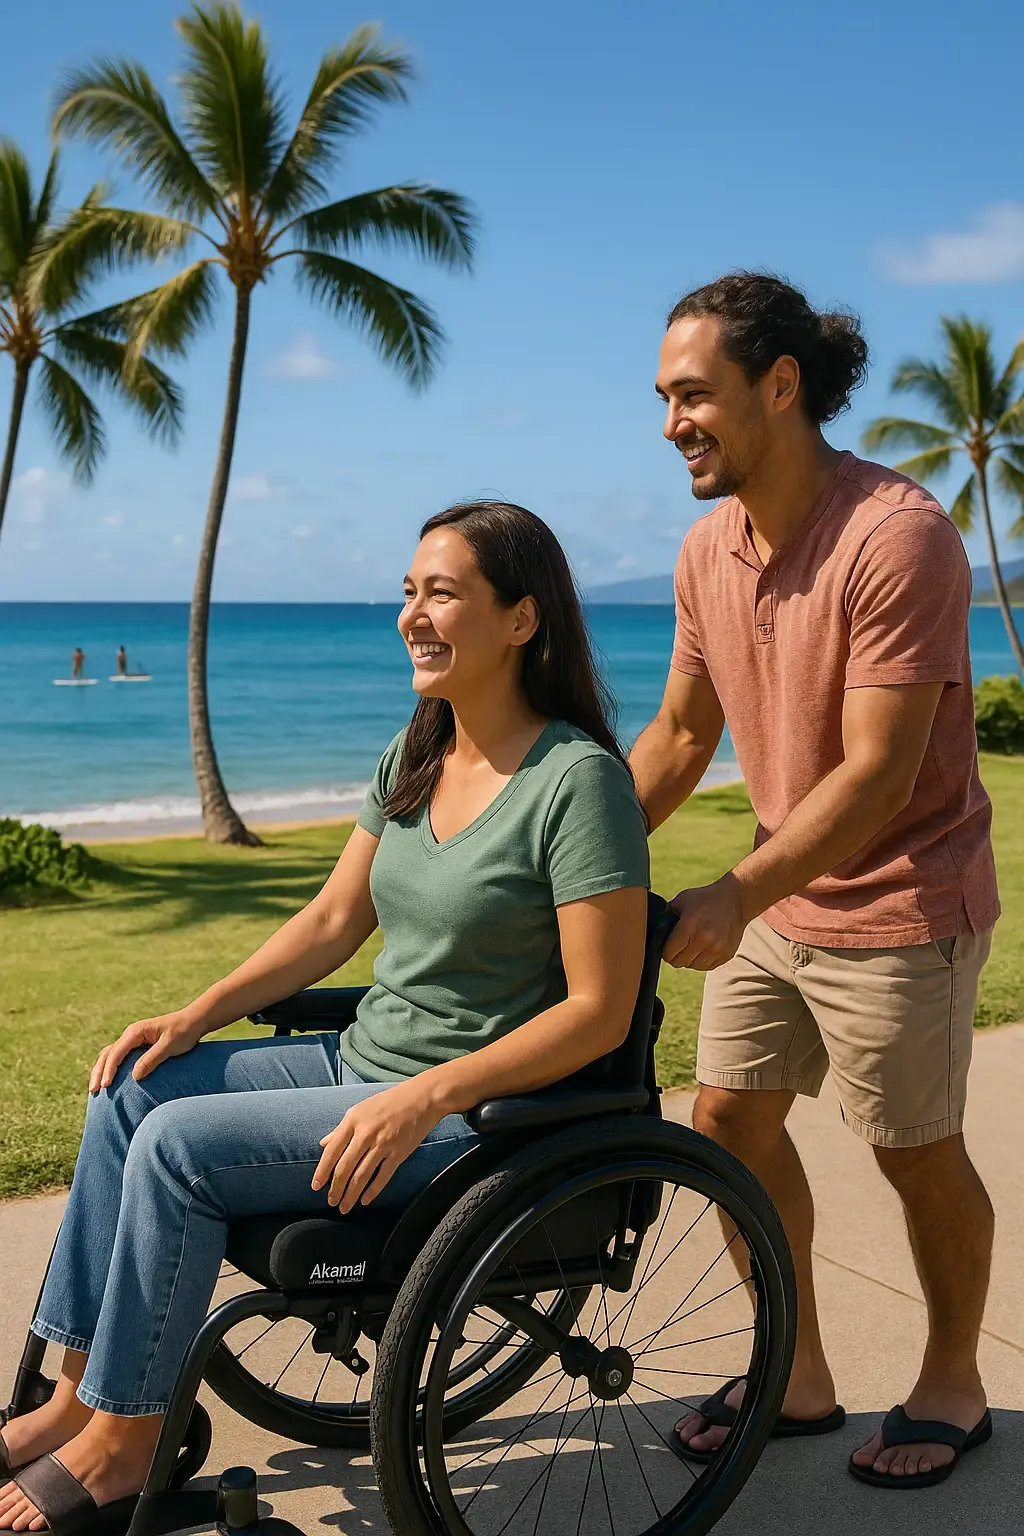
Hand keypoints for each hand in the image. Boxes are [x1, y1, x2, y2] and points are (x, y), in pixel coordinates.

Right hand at [89, 1010, 204, 1091]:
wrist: (194, 1021)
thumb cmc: (184, 1031)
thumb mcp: (169, 1045)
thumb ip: (152, 1059)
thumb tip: (134, 1076)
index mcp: (136, 1032)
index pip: (116, 1053)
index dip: (109, 1070)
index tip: (106, 1086)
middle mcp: (130, 1035)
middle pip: (107, 1054)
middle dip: (98, 1072)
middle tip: (93, 1091)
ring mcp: (132, 1040)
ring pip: (110, 1056)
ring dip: (101, 1071)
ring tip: (95, 1089)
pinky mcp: (137, 1047)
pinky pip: (118, 1058)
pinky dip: (110, 1069)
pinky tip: (108, 1082)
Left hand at [312, 1079, 443, 1213]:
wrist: (422, 1098)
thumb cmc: (388, 1102)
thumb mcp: (360, 1109)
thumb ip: (341, 1129)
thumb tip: (324, 1144)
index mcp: (353, 1121)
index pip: (332, 1151)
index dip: (322, 1171)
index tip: (316, 1186)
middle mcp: (366, 1134)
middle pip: (345, 1167)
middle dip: (336, 1188)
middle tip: (331, 1202)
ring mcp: (383, 1144)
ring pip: (361, 1176)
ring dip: (351, 1195)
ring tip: (344, 1207)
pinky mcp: (398, 1154)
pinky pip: (382, 1177)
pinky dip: (372, 1191)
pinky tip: (364, 1201)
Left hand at [663, 874, 749, 970]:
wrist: (735, 900)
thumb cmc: (704, 899)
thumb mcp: (680, 901)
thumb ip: (665, 918)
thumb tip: (654, 936)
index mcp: (689, 925)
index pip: (668, 953)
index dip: (665, 951)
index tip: (667, 946)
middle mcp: (703, 939)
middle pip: (679, 962)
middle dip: (675, 956)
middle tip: (679, 946)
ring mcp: (717, 948)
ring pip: (693, 966)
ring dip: (689, 959)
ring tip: (692, 944)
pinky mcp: (726, 954)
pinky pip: (707, 966)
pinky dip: (702, 960)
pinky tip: (704, 947)